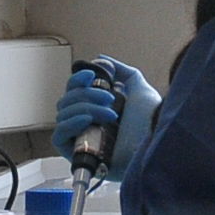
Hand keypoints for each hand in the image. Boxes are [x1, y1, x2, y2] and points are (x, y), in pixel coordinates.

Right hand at [52, 56, 161, 181]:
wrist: (156, 145)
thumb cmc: (151, 122)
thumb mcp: (140, 89)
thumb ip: (122, 71)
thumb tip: (100, 59)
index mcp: (97, 109)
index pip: (73, 92)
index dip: (77, 81)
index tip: (90, 75)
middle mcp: (86, 123)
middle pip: (66, 101)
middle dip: (86, 95)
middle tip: (110, 100)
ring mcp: (81, 139)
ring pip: (63, 115)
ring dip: (85, 109)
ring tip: (110, 115)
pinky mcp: (77, 155)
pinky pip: (58, 137)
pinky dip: (69, 124)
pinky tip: (87, 120)